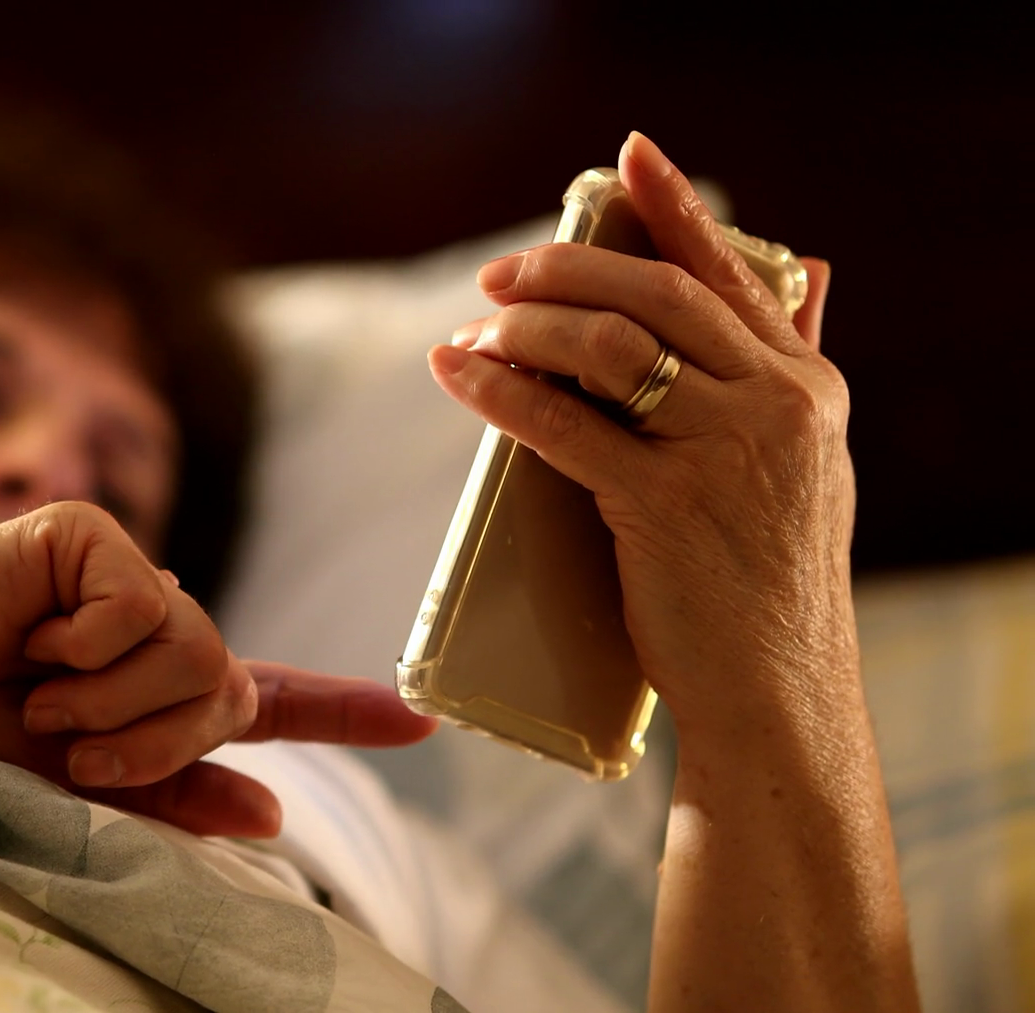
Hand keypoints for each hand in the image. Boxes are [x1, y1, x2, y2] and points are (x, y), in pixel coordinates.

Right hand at [0, 500, 434, 836]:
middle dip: (154, 738)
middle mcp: (154, 620)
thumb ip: (168, 796)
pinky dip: (87, 645)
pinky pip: (140, 605)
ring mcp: (125, 572)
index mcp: (154, 684)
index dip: (343, 711)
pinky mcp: (89, 534)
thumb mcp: (72, 784)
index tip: (423, 724)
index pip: (267, 698)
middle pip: (228, 686)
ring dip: (113, 700)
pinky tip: (35, 637)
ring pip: (195, 649)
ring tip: (41, 693)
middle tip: (67, 738)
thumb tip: (272, 812)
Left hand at [428, 132, 854, 727]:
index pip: (733, 273)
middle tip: (500, 274)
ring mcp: (725, 452)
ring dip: (523, 326)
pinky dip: (501, 391)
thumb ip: (782, 381)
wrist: (778, 694)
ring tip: (471, 331)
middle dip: (566, 268)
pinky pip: (564, 424)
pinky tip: (460, 374)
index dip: (677, 207)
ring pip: (606, 346)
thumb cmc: (767, 586)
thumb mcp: (803, 471)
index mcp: (808, 387)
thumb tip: (803, 277)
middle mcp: (777, 405)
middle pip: (655, 294)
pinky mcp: (665, 505)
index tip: (630, 157)